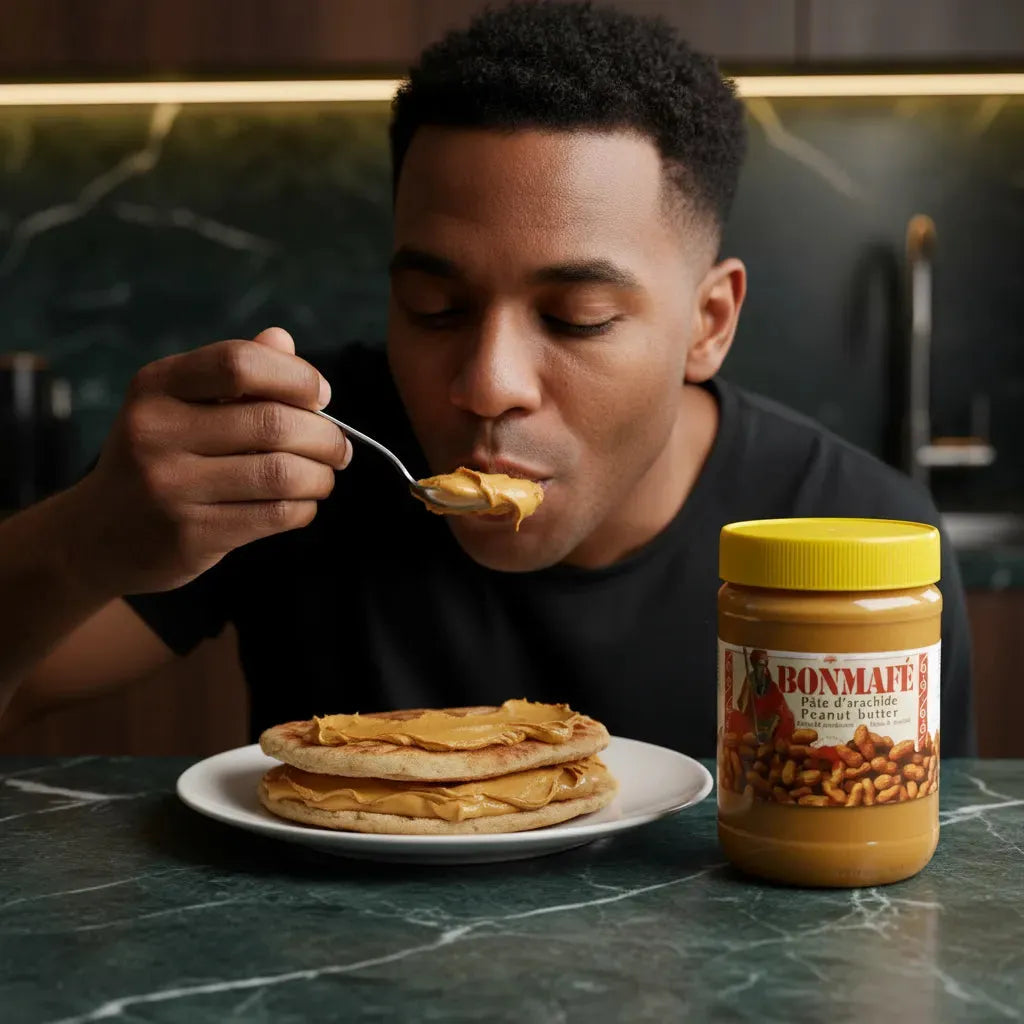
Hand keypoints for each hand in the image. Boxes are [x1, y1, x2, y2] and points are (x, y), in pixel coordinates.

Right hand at [72, 327, 351, 594]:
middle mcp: (156, 431)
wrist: (98, 535)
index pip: (240, 363)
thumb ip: (233, 372)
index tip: (321, 396)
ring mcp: (170, 487)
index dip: (297, 377)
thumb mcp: (179, 403)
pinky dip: (304, 508)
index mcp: (157, 386)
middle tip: (339, 448)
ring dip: (321, 476)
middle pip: (273, 423)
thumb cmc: (159, 456)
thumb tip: (283, 340)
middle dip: (325, 436)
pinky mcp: (190, 535)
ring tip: (324, 476)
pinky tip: (303, 503)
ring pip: (281, 474)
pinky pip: (274, 515)